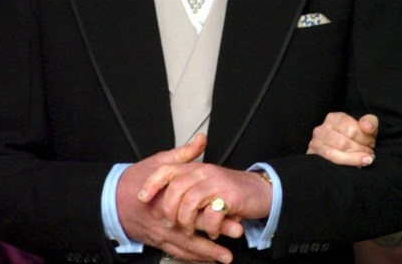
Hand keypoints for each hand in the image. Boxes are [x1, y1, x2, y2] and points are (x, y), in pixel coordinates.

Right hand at [116, 135, 240, 263]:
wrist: (111, 199)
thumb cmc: (135, 180)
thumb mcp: (159, 162)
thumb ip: (183, 154)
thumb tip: (201, 140)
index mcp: (168, 200)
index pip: (198, 208)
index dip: (218, 212)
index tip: (236, 212)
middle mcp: (165, 221)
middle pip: (195, 231)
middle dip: (217, 234)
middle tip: (237, 233)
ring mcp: (161, 234)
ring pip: (187, 247)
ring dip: (207, 252)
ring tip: (226, 256)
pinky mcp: (157, 242)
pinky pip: (176, 253)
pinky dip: (191, 258)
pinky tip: (205, 259)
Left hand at [136, 135, 273, 240]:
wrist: (260, 191)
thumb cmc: (229, 190)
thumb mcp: (204, 181)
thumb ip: (184, 181)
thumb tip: (160, 189)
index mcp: (195, 168)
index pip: (166, 169)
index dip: (152, 183)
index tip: (141, 198)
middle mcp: (204, 172)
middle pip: (175, 188)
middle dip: (169, 210)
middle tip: (172, 224)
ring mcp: (217, 183)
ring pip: (190, 202)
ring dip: (187, 222)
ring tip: (190, 230)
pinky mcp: (230, 196)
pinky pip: (211, 215)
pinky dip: (210, 228)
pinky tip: (213, 232)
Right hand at [307, 112, 377, 166]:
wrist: (343, 149)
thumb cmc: (356, 137)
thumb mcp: (366, 126)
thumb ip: (370, 122)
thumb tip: (366, 127)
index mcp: (333, 118)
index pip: (351, 129)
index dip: (365, 139)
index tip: (372, 143)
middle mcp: (321, 129)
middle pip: (343, 143)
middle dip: (360, 150)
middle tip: (370, 154)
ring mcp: (315, 143)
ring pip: (334, 154)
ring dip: (353, 159)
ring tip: (366, 160)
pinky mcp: (313, 156)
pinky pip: (328, 163)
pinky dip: (345, 165)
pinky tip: (356, 165)